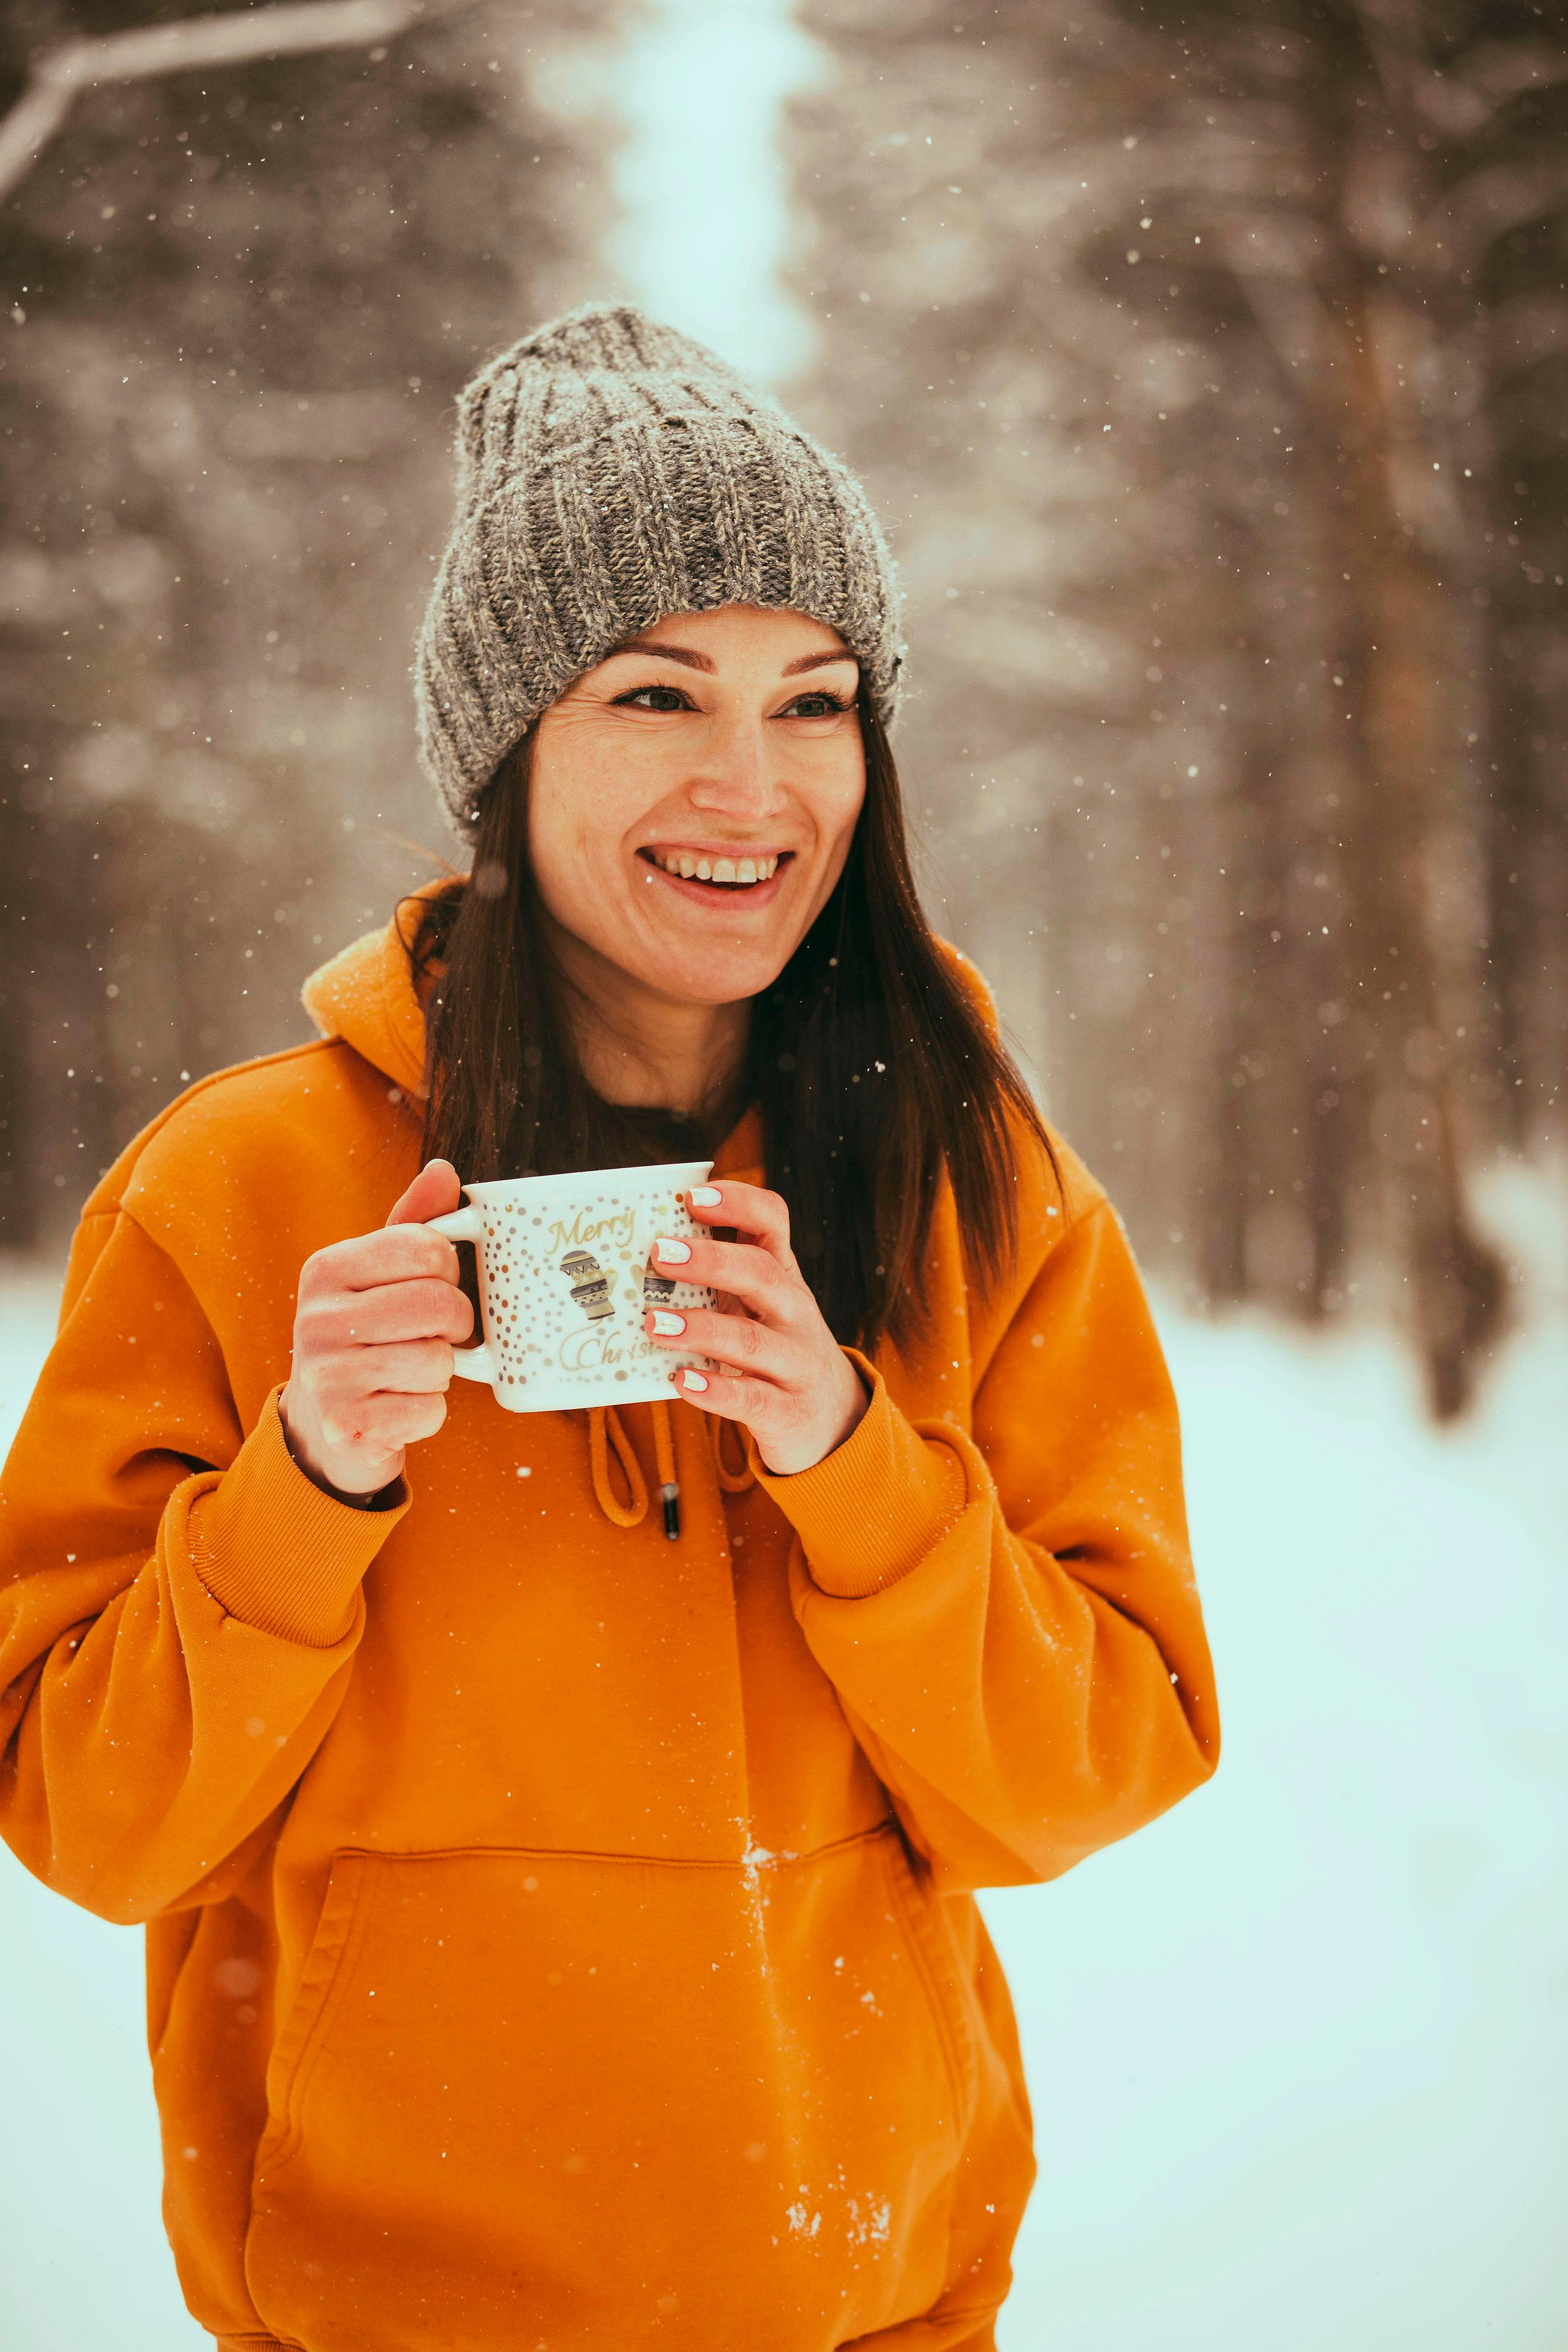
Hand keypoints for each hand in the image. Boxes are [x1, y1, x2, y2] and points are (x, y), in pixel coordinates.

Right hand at [279, 1159, 472, 1499]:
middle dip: (454, 1324)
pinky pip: (428, 1411)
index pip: (426, 1247)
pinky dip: (428, 1413)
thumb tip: (443, 1170)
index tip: (435, 1284)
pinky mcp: (345, 1425)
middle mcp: (317, 1318)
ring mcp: (326, 1376)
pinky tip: (398, 1406)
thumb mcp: (381, 1275)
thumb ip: (414, 1224)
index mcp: (327, 1268)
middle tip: (433, 1333)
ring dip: (440, 1372)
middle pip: (439, 1305)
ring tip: (410, 1370)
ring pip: (438, 1361)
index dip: (449, 1269)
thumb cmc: (367, 1335)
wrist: (326, 1424)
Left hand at [643, 1181, 868, 1475]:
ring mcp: (796, 1363)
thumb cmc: (775, 1350)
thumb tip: (631, 1255)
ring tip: (653, 1323)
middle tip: (659, 1254)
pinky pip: (752, 1399)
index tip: (694, 1196)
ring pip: (751, 1339)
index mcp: (781, 1277)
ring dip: (699, 1328)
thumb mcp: (757, 1306)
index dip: (738, 1203)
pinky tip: (681, 1381)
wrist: (834, 1418)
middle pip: (761, 1274)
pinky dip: (716, 1390)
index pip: (772, 1222)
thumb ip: (714, 1280)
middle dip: (710, 1260)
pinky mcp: (788, 1411)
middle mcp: (794, 1313)